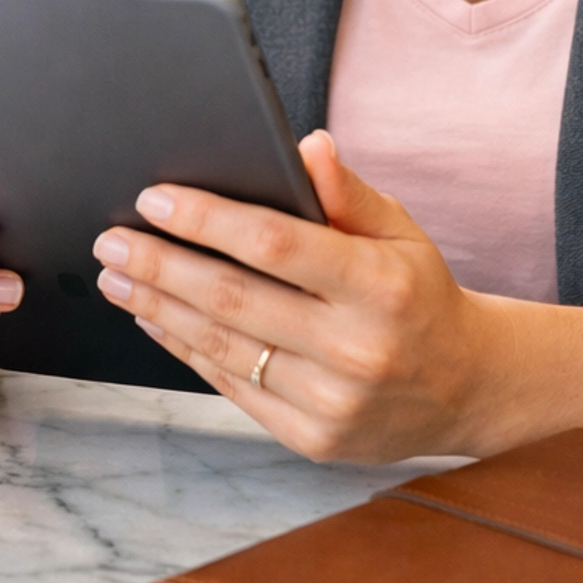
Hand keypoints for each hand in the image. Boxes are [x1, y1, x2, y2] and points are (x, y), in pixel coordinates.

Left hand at [90, 132, 582, 468]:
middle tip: (112, 240)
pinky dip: (185, 350)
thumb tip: (306, 144)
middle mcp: (356, 348)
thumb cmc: (421, 294)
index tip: (154, 198)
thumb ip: (348, 191)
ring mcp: (332, 401)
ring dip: (159, 309)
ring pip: (222, 348)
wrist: (469, 387)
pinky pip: (231, 388)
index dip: (207, 220)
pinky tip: (156, 318)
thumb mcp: (401, 230)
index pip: (275, 245)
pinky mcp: (311, 438)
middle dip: (161, 265)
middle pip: (233, 300)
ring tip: (118, 277)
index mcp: (381, 285)